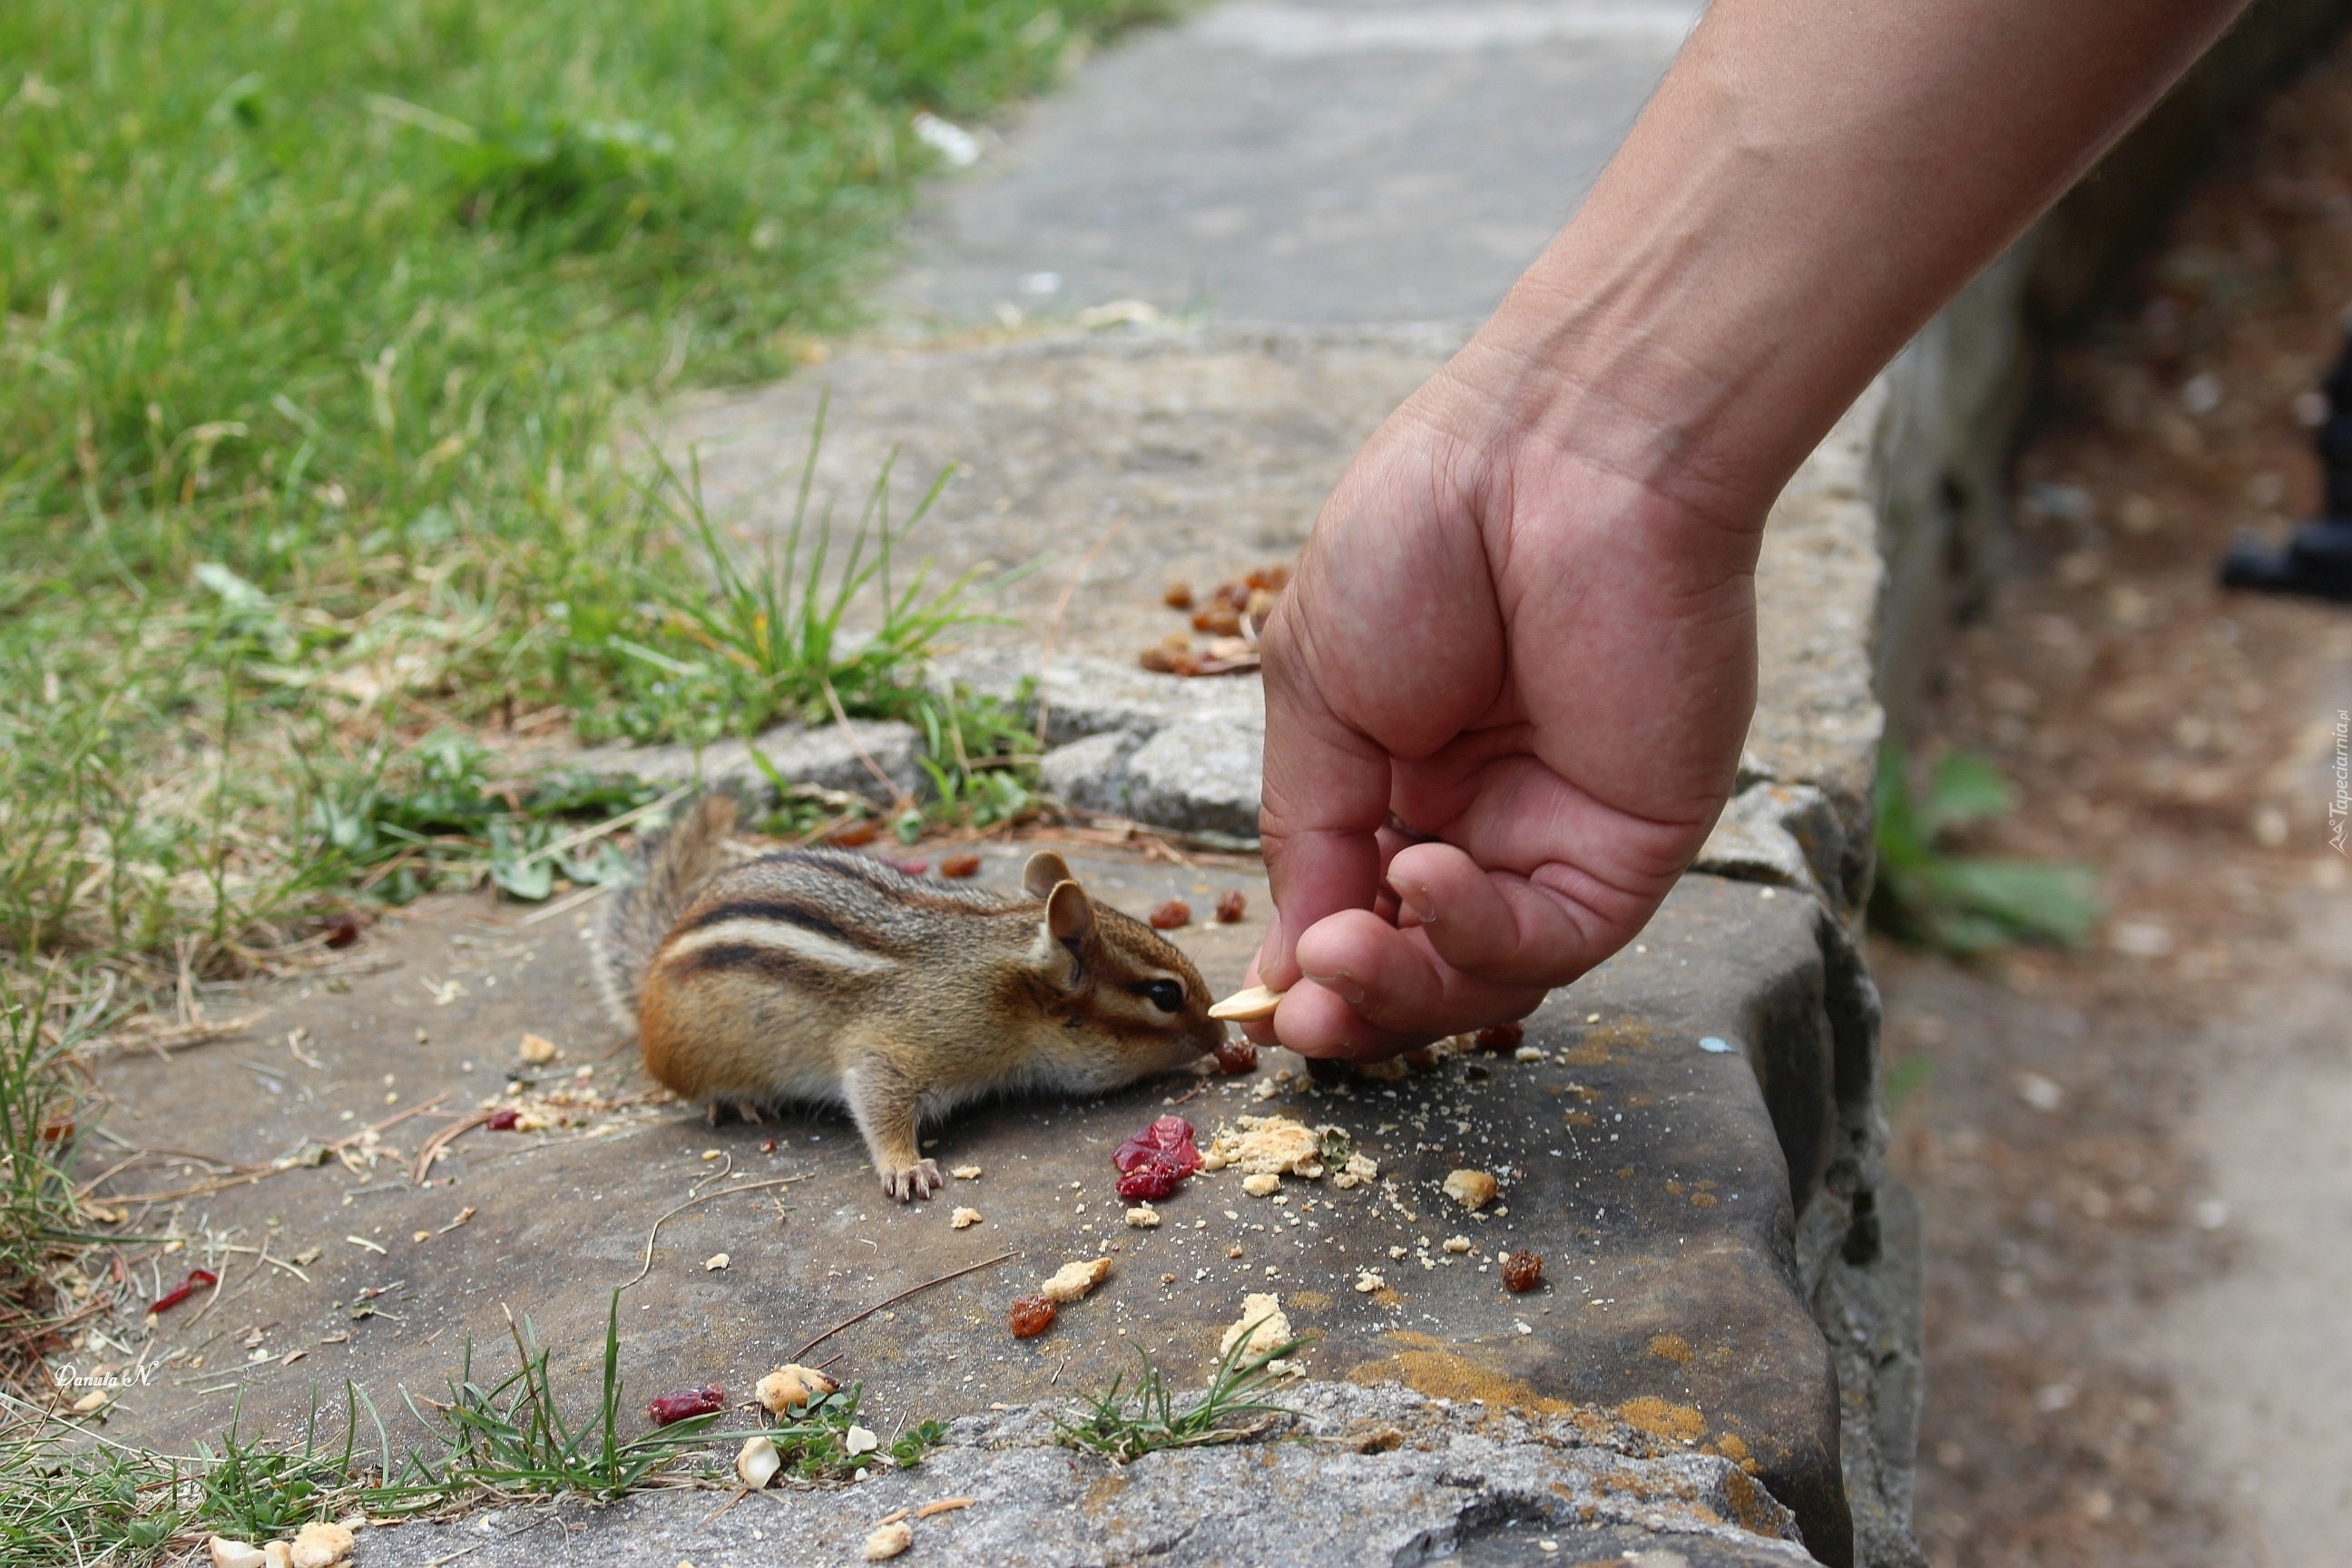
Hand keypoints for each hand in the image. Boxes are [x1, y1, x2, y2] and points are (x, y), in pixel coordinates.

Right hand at [1247, 343, 1762, 1058]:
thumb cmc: (1423, 532)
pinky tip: (1422, 878)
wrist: (1556, 451)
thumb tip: (1285, 959)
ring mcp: (1558, 831)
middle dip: (1357, 1001)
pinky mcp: (1632, 841)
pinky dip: (1478, 931)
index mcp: (1398, 771)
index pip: (1354, 906)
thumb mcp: (1315, 688)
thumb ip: (1305, 830)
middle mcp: (1483, 813)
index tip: (1264, 1005)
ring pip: (1483, 969)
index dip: (1311, 962)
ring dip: (1405, 983)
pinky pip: (1553, 935)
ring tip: (1342, 954)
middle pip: (1419, 961)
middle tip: (1305, 1019)